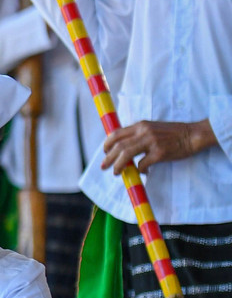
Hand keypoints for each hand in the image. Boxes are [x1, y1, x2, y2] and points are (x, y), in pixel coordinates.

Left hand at [101, 119, 215, 172]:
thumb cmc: (173, 133)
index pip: (116, 134)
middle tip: (104, 166)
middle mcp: (144, 132)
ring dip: (118, 165)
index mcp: (141, 125)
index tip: (105, 152)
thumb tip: (122, 146)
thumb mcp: (152, 127)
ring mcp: (152, 142)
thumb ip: (138, 133)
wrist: (193, 134)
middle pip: (118, 146)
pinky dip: (139, 170)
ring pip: (126, 154)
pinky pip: (142, 164)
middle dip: (108, 158)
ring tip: (116, 172)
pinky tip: (143, 172)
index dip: (107, 144)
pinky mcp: (160, 153)